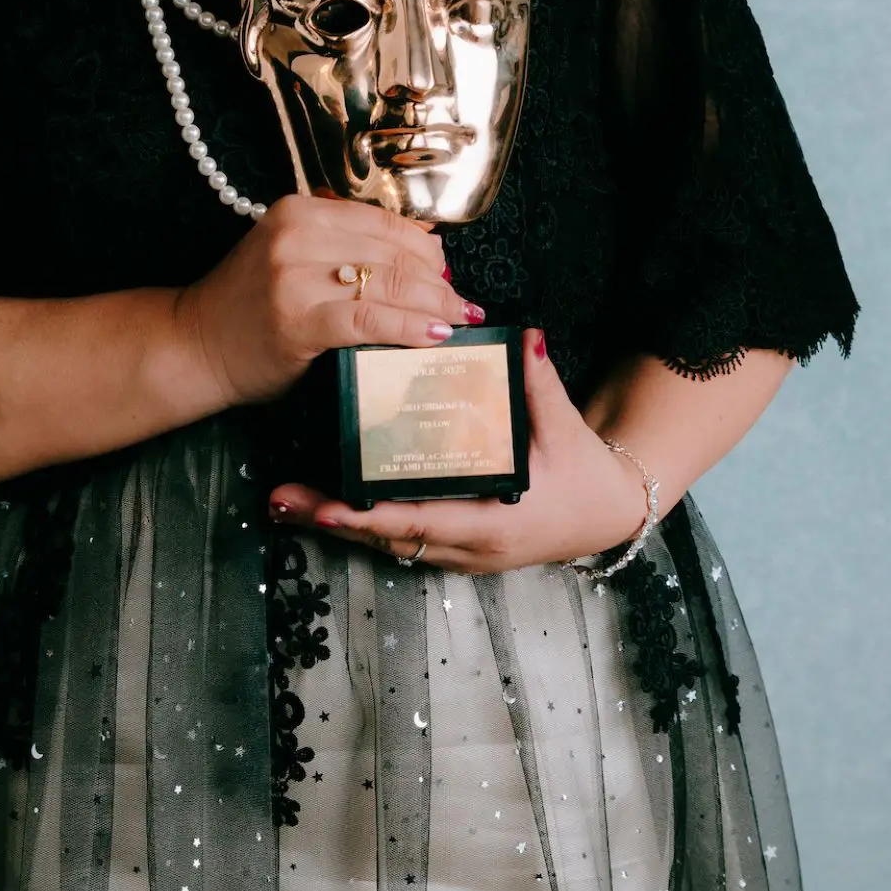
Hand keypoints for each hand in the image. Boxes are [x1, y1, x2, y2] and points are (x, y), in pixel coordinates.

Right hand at [175, 193, 484, 408]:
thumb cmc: (251, 304)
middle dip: (437, 281)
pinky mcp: (299, 319)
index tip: (446, 271)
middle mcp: (298, 234)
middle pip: (393, 253)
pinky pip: (370, 319)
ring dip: (433, 305)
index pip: (384, 222)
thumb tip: (425, 250)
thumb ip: (344, 243)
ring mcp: (295, 276)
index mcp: (300, 209)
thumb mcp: (292, 252)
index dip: (425, 248)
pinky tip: (433, 337)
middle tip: (461, 304)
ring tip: (457, 320)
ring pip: (388, 284)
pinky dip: (410, 328)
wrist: (195, 343)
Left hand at [266, 331, 650, 572]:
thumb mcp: (566, 431)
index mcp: (493, 524)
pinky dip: (367, 523)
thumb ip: (539, 385)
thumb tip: (524, 337)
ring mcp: (462, 552)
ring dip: (341, 524)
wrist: (609, 513)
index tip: (327, 507)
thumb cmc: (587, 475)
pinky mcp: (457, 545)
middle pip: (390, 538)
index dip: (372, 517)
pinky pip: (403, 537)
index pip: (421, 522)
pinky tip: (330, 503)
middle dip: (333, 521)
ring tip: (288, 500)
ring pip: (390, 542)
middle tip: (281, 499)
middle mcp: (470, 547)